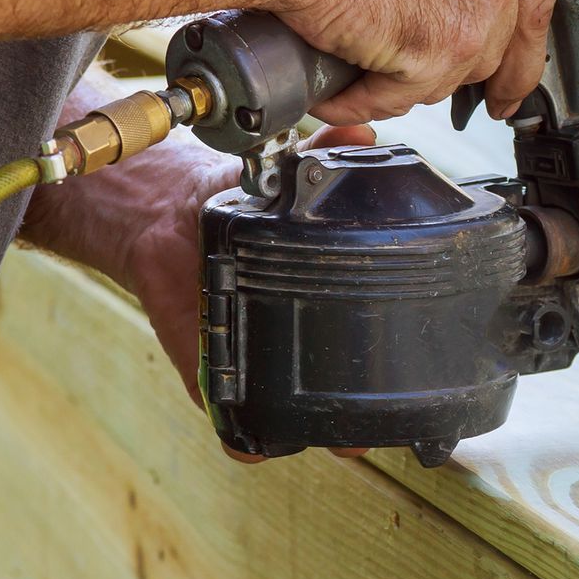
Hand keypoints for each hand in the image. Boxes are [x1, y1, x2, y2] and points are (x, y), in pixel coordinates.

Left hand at [119, 124, 377, 463]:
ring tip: (340, 439)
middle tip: (378, 424)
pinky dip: (244, 440)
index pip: (373, 344)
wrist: (160, 217)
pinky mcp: (209, 375)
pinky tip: (253, 446)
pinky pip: (233, 425)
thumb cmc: (227, 201)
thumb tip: (361, 132)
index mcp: (319, 297)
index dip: (399, 369)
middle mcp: (293, 337)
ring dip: (316, 431)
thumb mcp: (284, 175)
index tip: (418, 378)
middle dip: (364, 418)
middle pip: (343, 400)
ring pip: (295, 420)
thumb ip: (321, 155)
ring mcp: (255, 362)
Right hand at [275, 0, 555, 125]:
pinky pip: (404, 96)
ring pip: (456, 76)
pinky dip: (366, 99)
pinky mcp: (440, 50)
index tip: (514, 77)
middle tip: (479, 103)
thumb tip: (457, 6)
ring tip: (369, 70)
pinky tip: (341, 93)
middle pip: (503, 43)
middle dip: (482, 77)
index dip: (523, 46)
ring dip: (413, 82)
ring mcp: (475, 7)